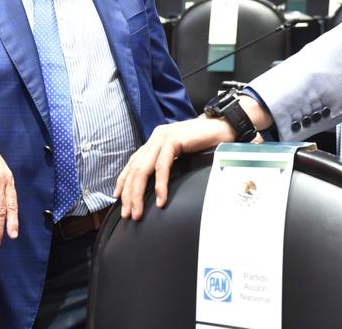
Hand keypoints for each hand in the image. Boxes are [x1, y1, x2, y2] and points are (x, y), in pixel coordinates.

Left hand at [114, 117, 235, 220]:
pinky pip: (162, 166)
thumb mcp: (180, 154)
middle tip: (128, 213)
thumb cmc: (205, 142)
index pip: (133, 163)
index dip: (123, 181)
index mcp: (155, 140)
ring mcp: (163, 137)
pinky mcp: (173, 140)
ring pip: (143, 169)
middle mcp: (155, 138)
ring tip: (138, 211)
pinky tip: (160, 198)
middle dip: (128, 193)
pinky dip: (159, 184)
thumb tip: (157, 184)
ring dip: (138, 193)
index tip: (118, 199)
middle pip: (134, 169)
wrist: (223, 126)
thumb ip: (167, 163)